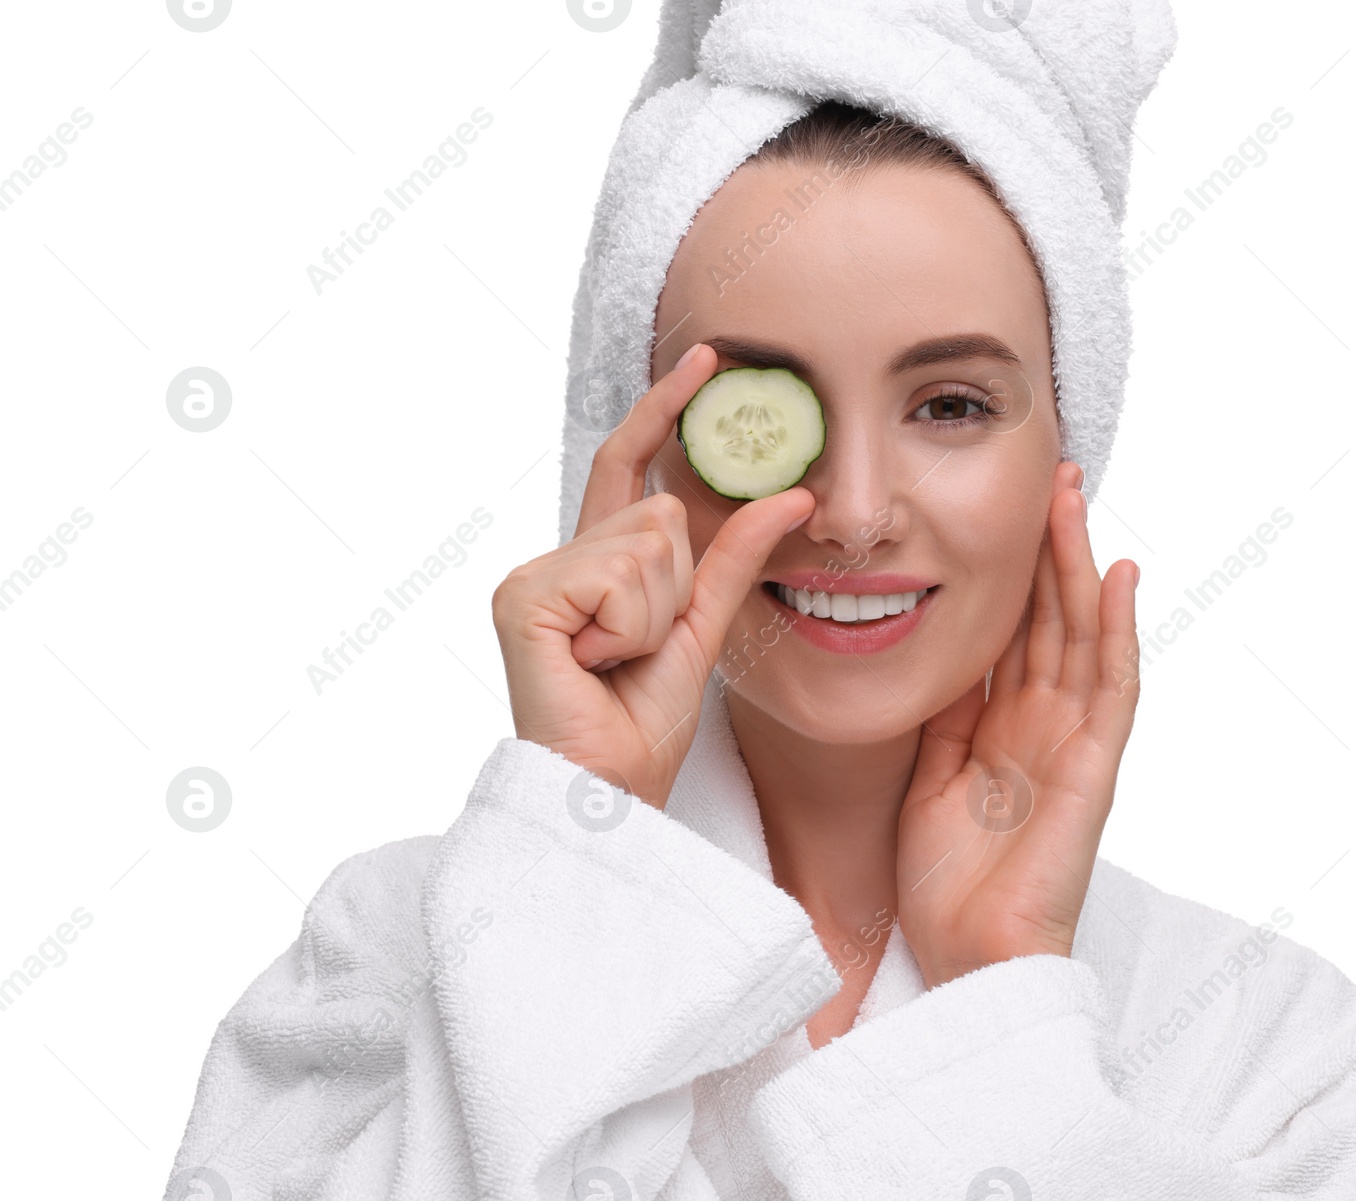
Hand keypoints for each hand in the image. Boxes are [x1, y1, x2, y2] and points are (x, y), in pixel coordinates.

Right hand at [491, 344, 814, 808]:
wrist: (609, 791)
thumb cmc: (646, 721)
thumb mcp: (705, 625)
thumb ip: (737, 556)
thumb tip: (793, 495)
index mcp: (595, 563)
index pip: (630, 466)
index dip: (664, 411)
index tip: (708, 356)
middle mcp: (557, 558)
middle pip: (660, 511)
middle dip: (677, 585)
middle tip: (639, 650)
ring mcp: (533, 575)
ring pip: (647, 542)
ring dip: (655, 614)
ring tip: (615, 663)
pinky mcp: (524, 597)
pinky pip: (621, 576)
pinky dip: (630, 627)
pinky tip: (595, 663)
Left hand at [896, 460, 1140, 988]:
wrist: (970, 956)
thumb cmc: (948, 883)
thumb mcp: (929, 778)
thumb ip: (945, 718)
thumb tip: (941, 656)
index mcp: (1003, 727)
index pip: (1012, 633)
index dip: (1010, 573)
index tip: (1002, 515)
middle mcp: (1044, 724)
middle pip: (1051, 619)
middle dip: (1049, 550)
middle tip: (1050, 480)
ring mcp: (1074, 741)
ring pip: (1083, 634)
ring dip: (1081, 566)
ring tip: (1076, 500)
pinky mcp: (1095, 766)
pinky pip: (1113, 686)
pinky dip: (1118, 630)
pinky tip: (1119, 577)